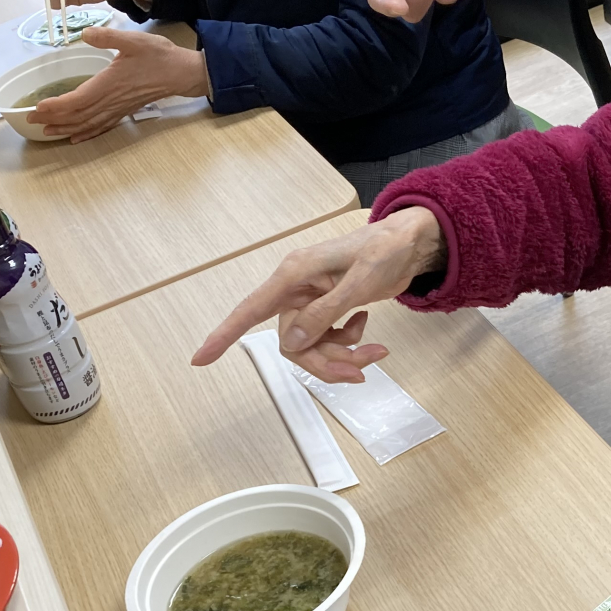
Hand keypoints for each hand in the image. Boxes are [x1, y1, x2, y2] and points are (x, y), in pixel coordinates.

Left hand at [30, 27, 206, 141]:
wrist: (182, 73)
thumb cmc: (159, 56)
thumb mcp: (133, 40)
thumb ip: (108, 37)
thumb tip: (86, 33)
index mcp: (109, 84)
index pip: (77, 100)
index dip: (55, 106)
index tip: (37, 107)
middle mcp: (111, 101)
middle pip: (77, 116)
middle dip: (53, 120)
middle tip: (30, 121)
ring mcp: (118, 109)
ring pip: (87, 124)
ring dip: (66, 129)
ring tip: (47, 132)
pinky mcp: (124, 111)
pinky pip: (101, 126)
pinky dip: (86, 133)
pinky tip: (76, 137)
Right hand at [191, 208, 447, 379]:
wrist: (411, 243)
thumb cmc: (385, 250)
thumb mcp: (359, 281)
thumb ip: (324, 313)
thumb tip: (290, 343)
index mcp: (294, 274)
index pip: (250, 310)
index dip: (223, 335)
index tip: (199, 359)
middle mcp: (296, 289)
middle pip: (293, 343)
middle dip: (327, 360)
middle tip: (362, 367)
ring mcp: (311, 301)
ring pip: (311, 347)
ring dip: (342, 355)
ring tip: (375, 349)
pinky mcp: (327, 309)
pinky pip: (326, 341)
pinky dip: (348, 344)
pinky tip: (366, 328)